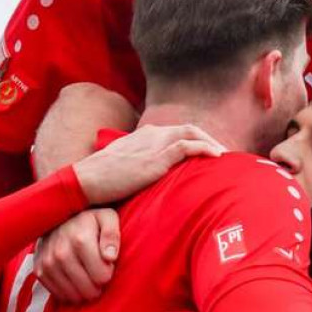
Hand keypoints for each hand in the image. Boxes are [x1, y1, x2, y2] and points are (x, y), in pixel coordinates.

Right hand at [34, 209, 120, 303]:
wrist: (58, 218)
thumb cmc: (89, 221)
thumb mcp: (107, 218)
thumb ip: (112, 235)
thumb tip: (110, 257)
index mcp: (81, 240)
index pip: (101, 276)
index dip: (108, 273)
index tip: (107, 264)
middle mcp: (61, 252)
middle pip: (87, 288)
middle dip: (97, 286)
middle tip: (98, 275)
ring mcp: (48, 262)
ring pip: (72, 294)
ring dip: (84, 292)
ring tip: (89, 279)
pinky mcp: (39, 270)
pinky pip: (57, 293)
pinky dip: (69, 293)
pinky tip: (76, 283)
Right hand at [73, 123, 226, 204]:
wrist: (85, 181)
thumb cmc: (99, 179)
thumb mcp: (122, 167)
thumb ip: (139, 166)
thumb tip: (147, 179)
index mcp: (144, 135)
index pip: (176, 131)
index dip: (195, 139)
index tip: (208, 151)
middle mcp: (151, 134)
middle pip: (188, 129)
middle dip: (208, 139)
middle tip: (223, 153)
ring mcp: (154, 144)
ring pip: (191, 134)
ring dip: (211, 143)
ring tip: (226, 156)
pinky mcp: (156, 158)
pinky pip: (187, 147)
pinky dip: (205, 148)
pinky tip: (217, 157)